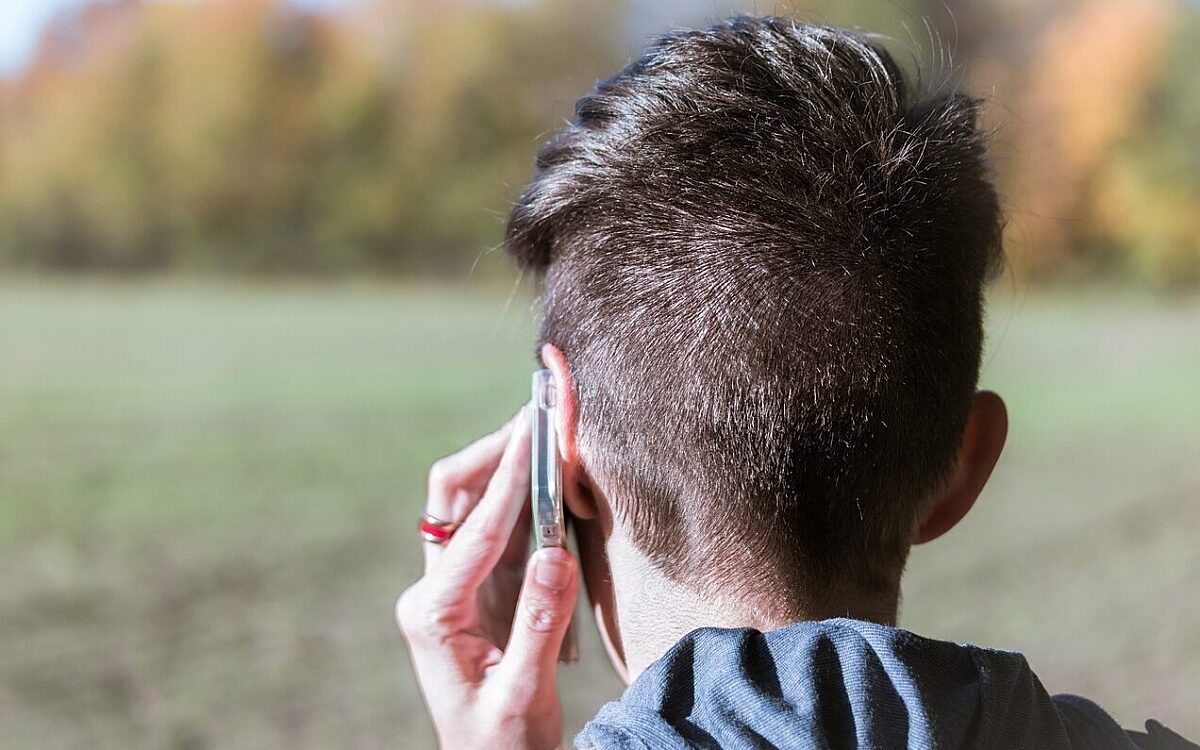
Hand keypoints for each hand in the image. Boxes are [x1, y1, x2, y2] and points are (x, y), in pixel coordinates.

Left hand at [396, 407, 579, 749]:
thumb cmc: (500, 740)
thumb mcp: (522, 694)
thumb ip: (539, 626)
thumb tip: (558, 555)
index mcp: (434, 615)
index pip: (475, 532)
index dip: (510, 481)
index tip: (535, 435)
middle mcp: (435, 591)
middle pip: (454, 498)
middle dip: (494, 454)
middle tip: (537, 416)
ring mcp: (455, 585)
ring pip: (472, 504)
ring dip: (507, 466)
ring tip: (546, 430)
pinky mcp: (479, 586)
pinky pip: (497, 526)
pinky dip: (523, 496)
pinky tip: (549, 474)